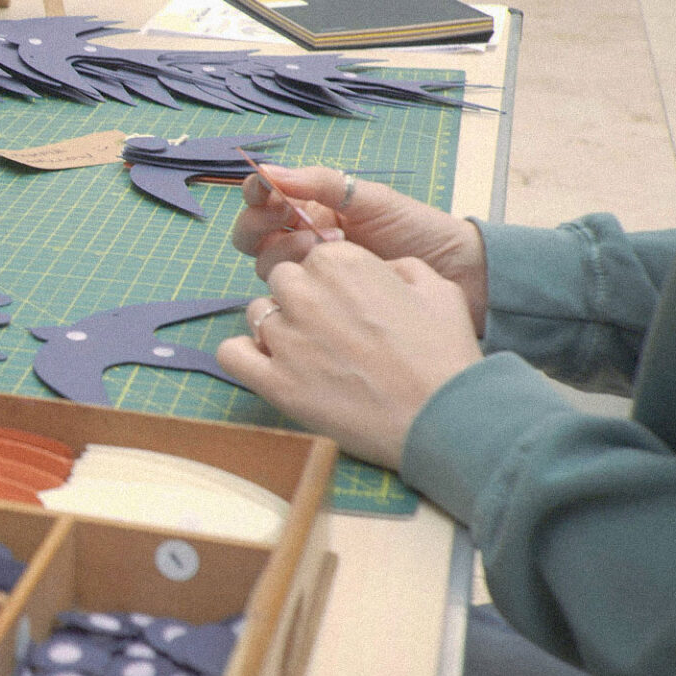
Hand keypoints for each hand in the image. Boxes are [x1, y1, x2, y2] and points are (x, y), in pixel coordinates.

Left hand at [218, 245, 481, 469]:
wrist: (443, 418)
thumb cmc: (444, 354)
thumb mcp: (437, 289)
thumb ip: (398, 268)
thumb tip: (378, 270)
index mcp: (341, 263)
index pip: (313, 257)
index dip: (330, 280)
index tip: (348, 302)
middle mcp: (306, 293)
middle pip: (281, 280)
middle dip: (301, 298)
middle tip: (330, 329)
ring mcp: (286, 338)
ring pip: (257, 314)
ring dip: (277, 327)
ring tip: (310, 353)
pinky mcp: (275, 382)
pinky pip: (232, 353)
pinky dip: (245, 355)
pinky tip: (269, 365)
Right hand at [231, 165, 487, 333]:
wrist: (458, 273)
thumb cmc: (420, 229)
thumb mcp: (372, 198)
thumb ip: (322, 183)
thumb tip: (271, 171)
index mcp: (314, 207)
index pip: (265, 198)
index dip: (256, 193)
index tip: (266, 191)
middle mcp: (304, 239)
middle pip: (253, 235)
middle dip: (261, 226)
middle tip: (293, 222)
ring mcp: (313, 274)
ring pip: (267, 265)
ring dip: (288, 252)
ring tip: (331, 245)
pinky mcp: (323, 305)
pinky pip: (292, 295)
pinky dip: (303, 282)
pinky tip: (336, 276)